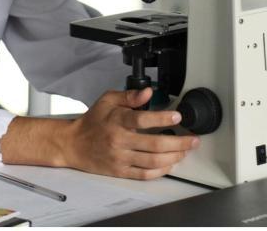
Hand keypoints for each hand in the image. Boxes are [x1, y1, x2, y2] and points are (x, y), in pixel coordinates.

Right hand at [61, 87, 199, 179]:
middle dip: (179, 143)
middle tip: (192, 140)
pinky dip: (161, 170)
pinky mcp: (120, 171)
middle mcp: (119, 140)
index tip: (177, 116)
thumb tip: (148, 92)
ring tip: (185, 151)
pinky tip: (170, 164)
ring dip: (174, 157)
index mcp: (117, 120)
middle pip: (154, 144)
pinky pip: (144, 174)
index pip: (142, 119)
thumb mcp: (107, 100)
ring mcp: (120, 158)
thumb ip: (129, 96)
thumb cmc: (92, 121)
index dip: (162, 118)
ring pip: (153, 161)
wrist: (73, 144)